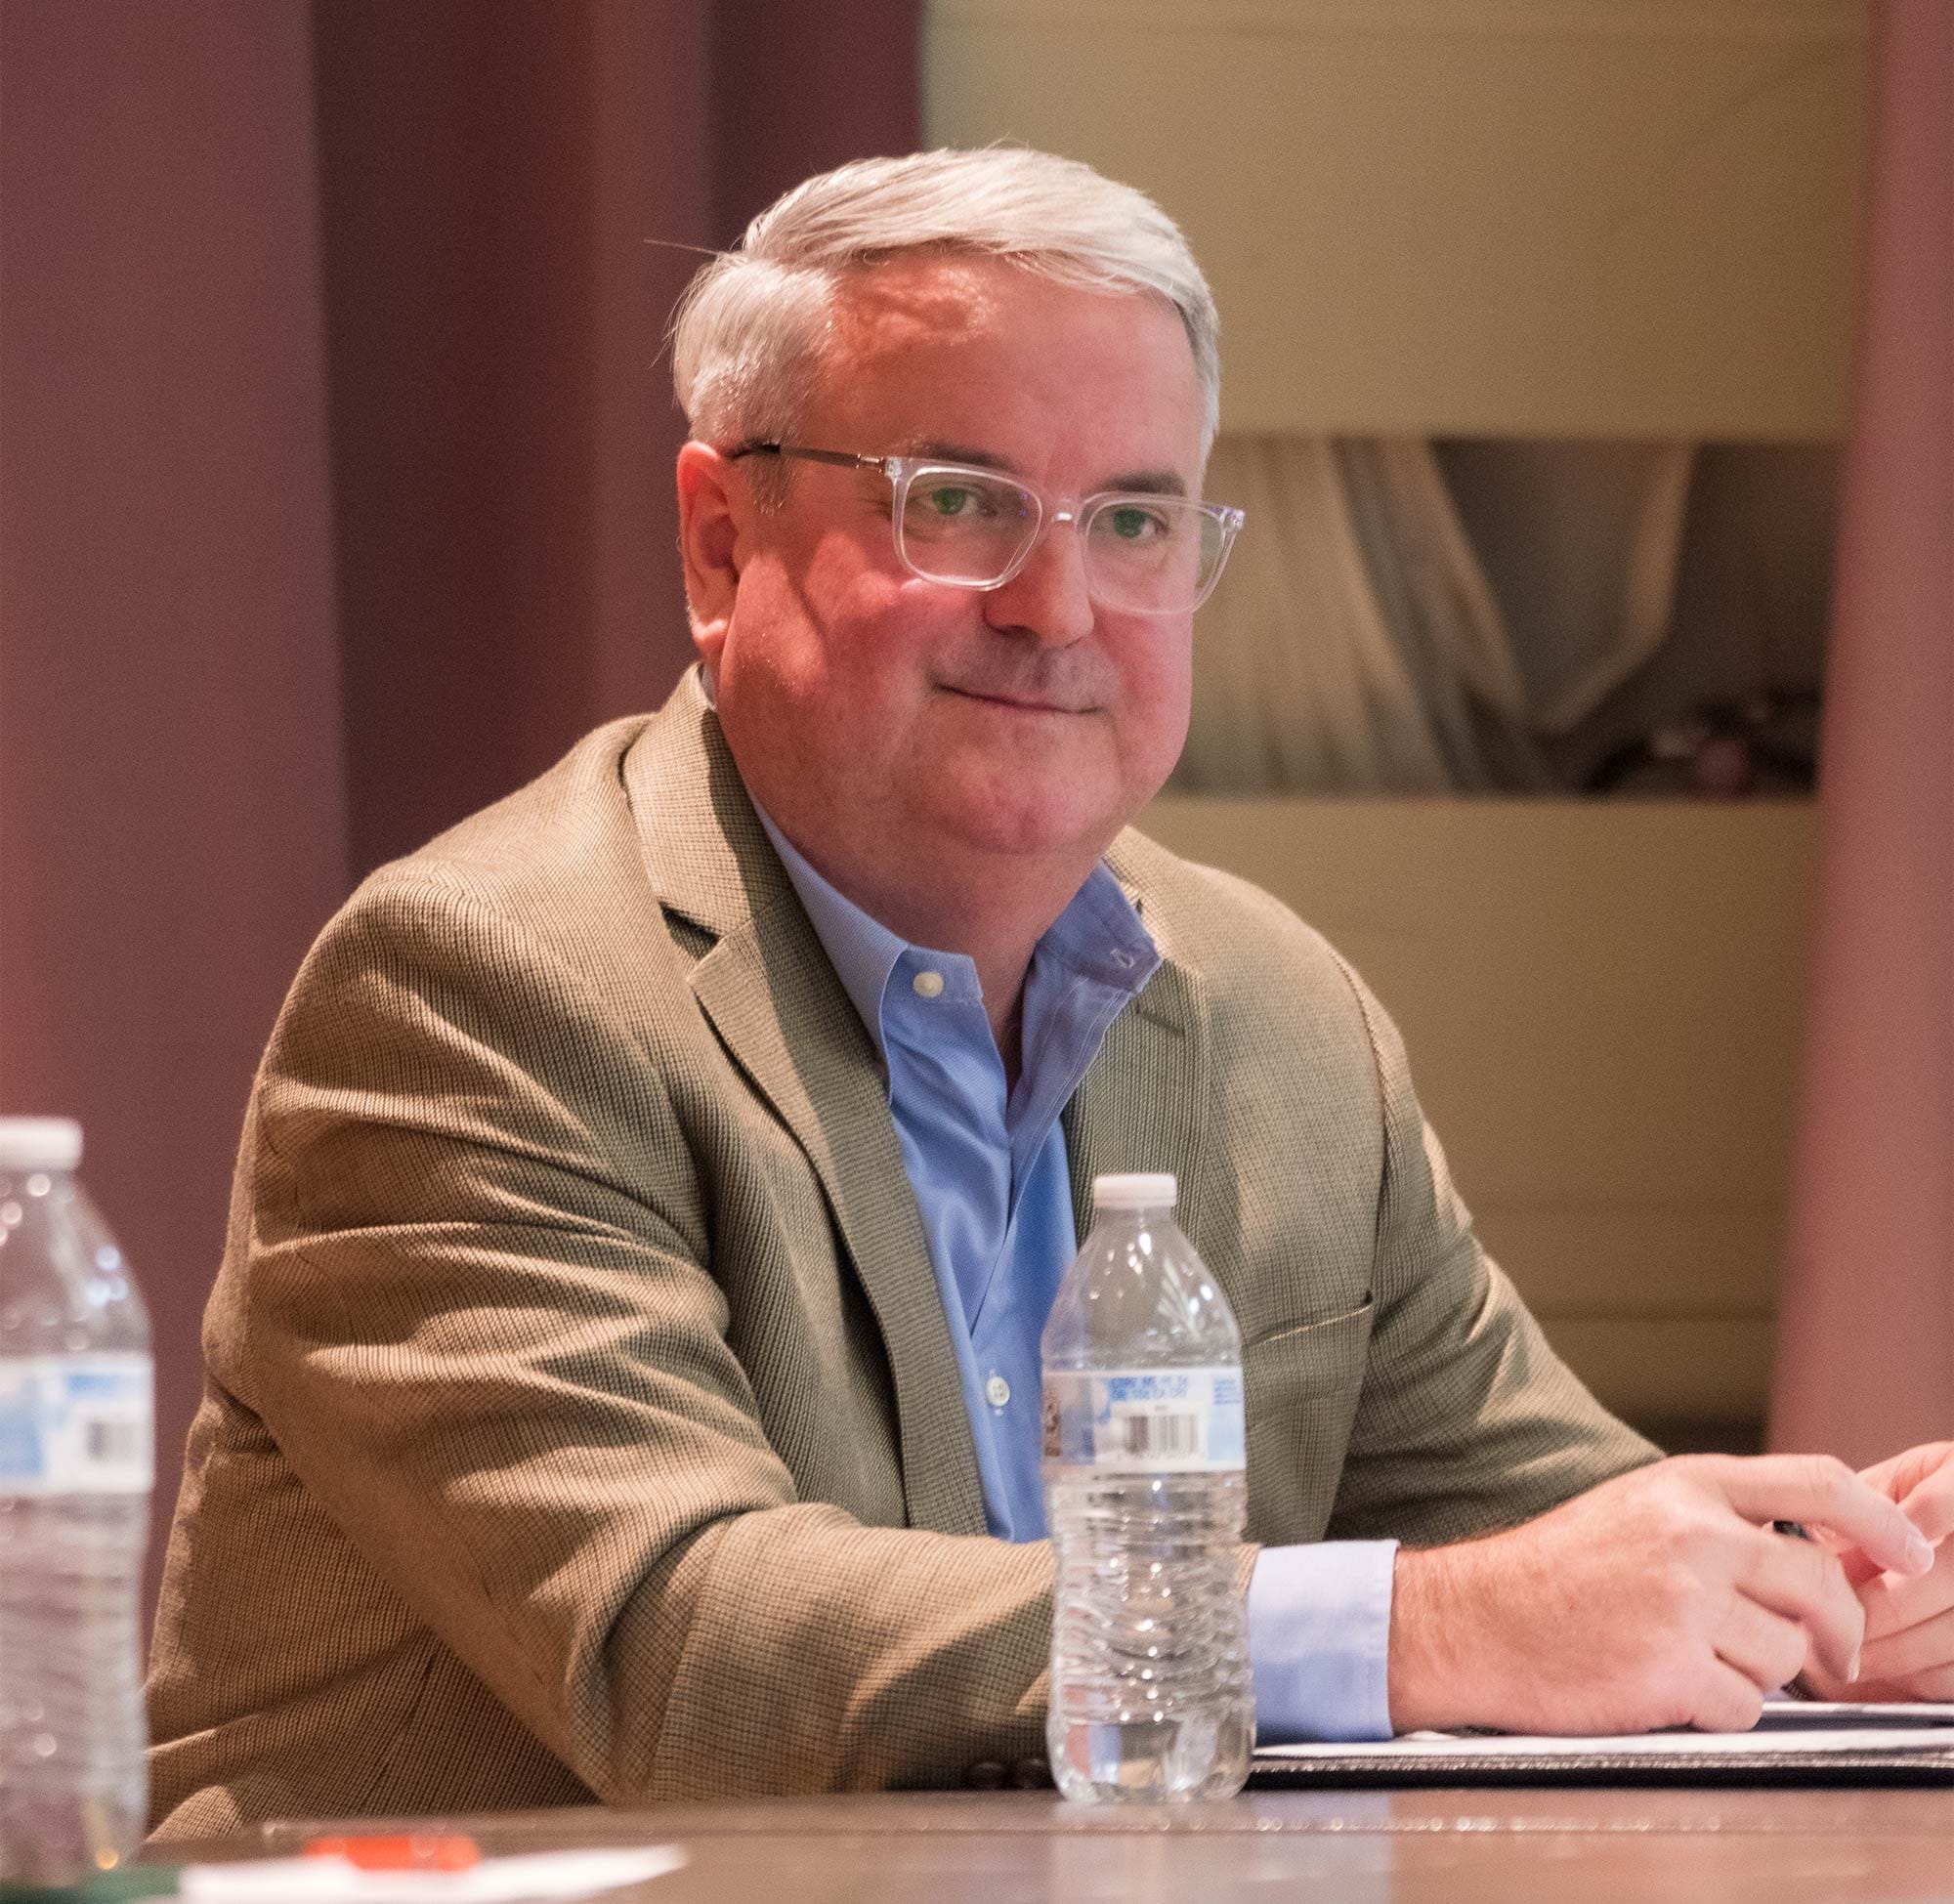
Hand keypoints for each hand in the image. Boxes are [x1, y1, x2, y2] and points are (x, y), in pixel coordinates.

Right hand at [1388, 1453, 1935, 1734]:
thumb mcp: (1637, 1510)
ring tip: (1685, 1657)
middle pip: (1822, 1587)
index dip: (1883, 1521)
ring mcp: (1683, 1603)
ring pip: (1787, 1657)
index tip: (1914, 1555)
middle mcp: (1691, 1535)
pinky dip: (1714, 1711)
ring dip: (1752, 1672)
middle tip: (1826, 1655)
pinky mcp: (1670, 1671)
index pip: (1819, 1482)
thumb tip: (1818, 1557)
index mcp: (1685, 1485)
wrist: (1473, 1620)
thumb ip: (1720, 1520)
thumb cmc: (1552, 1570)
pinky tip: (1662, 1687)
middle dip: (1836, 1633)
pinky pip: (1745, 1708)